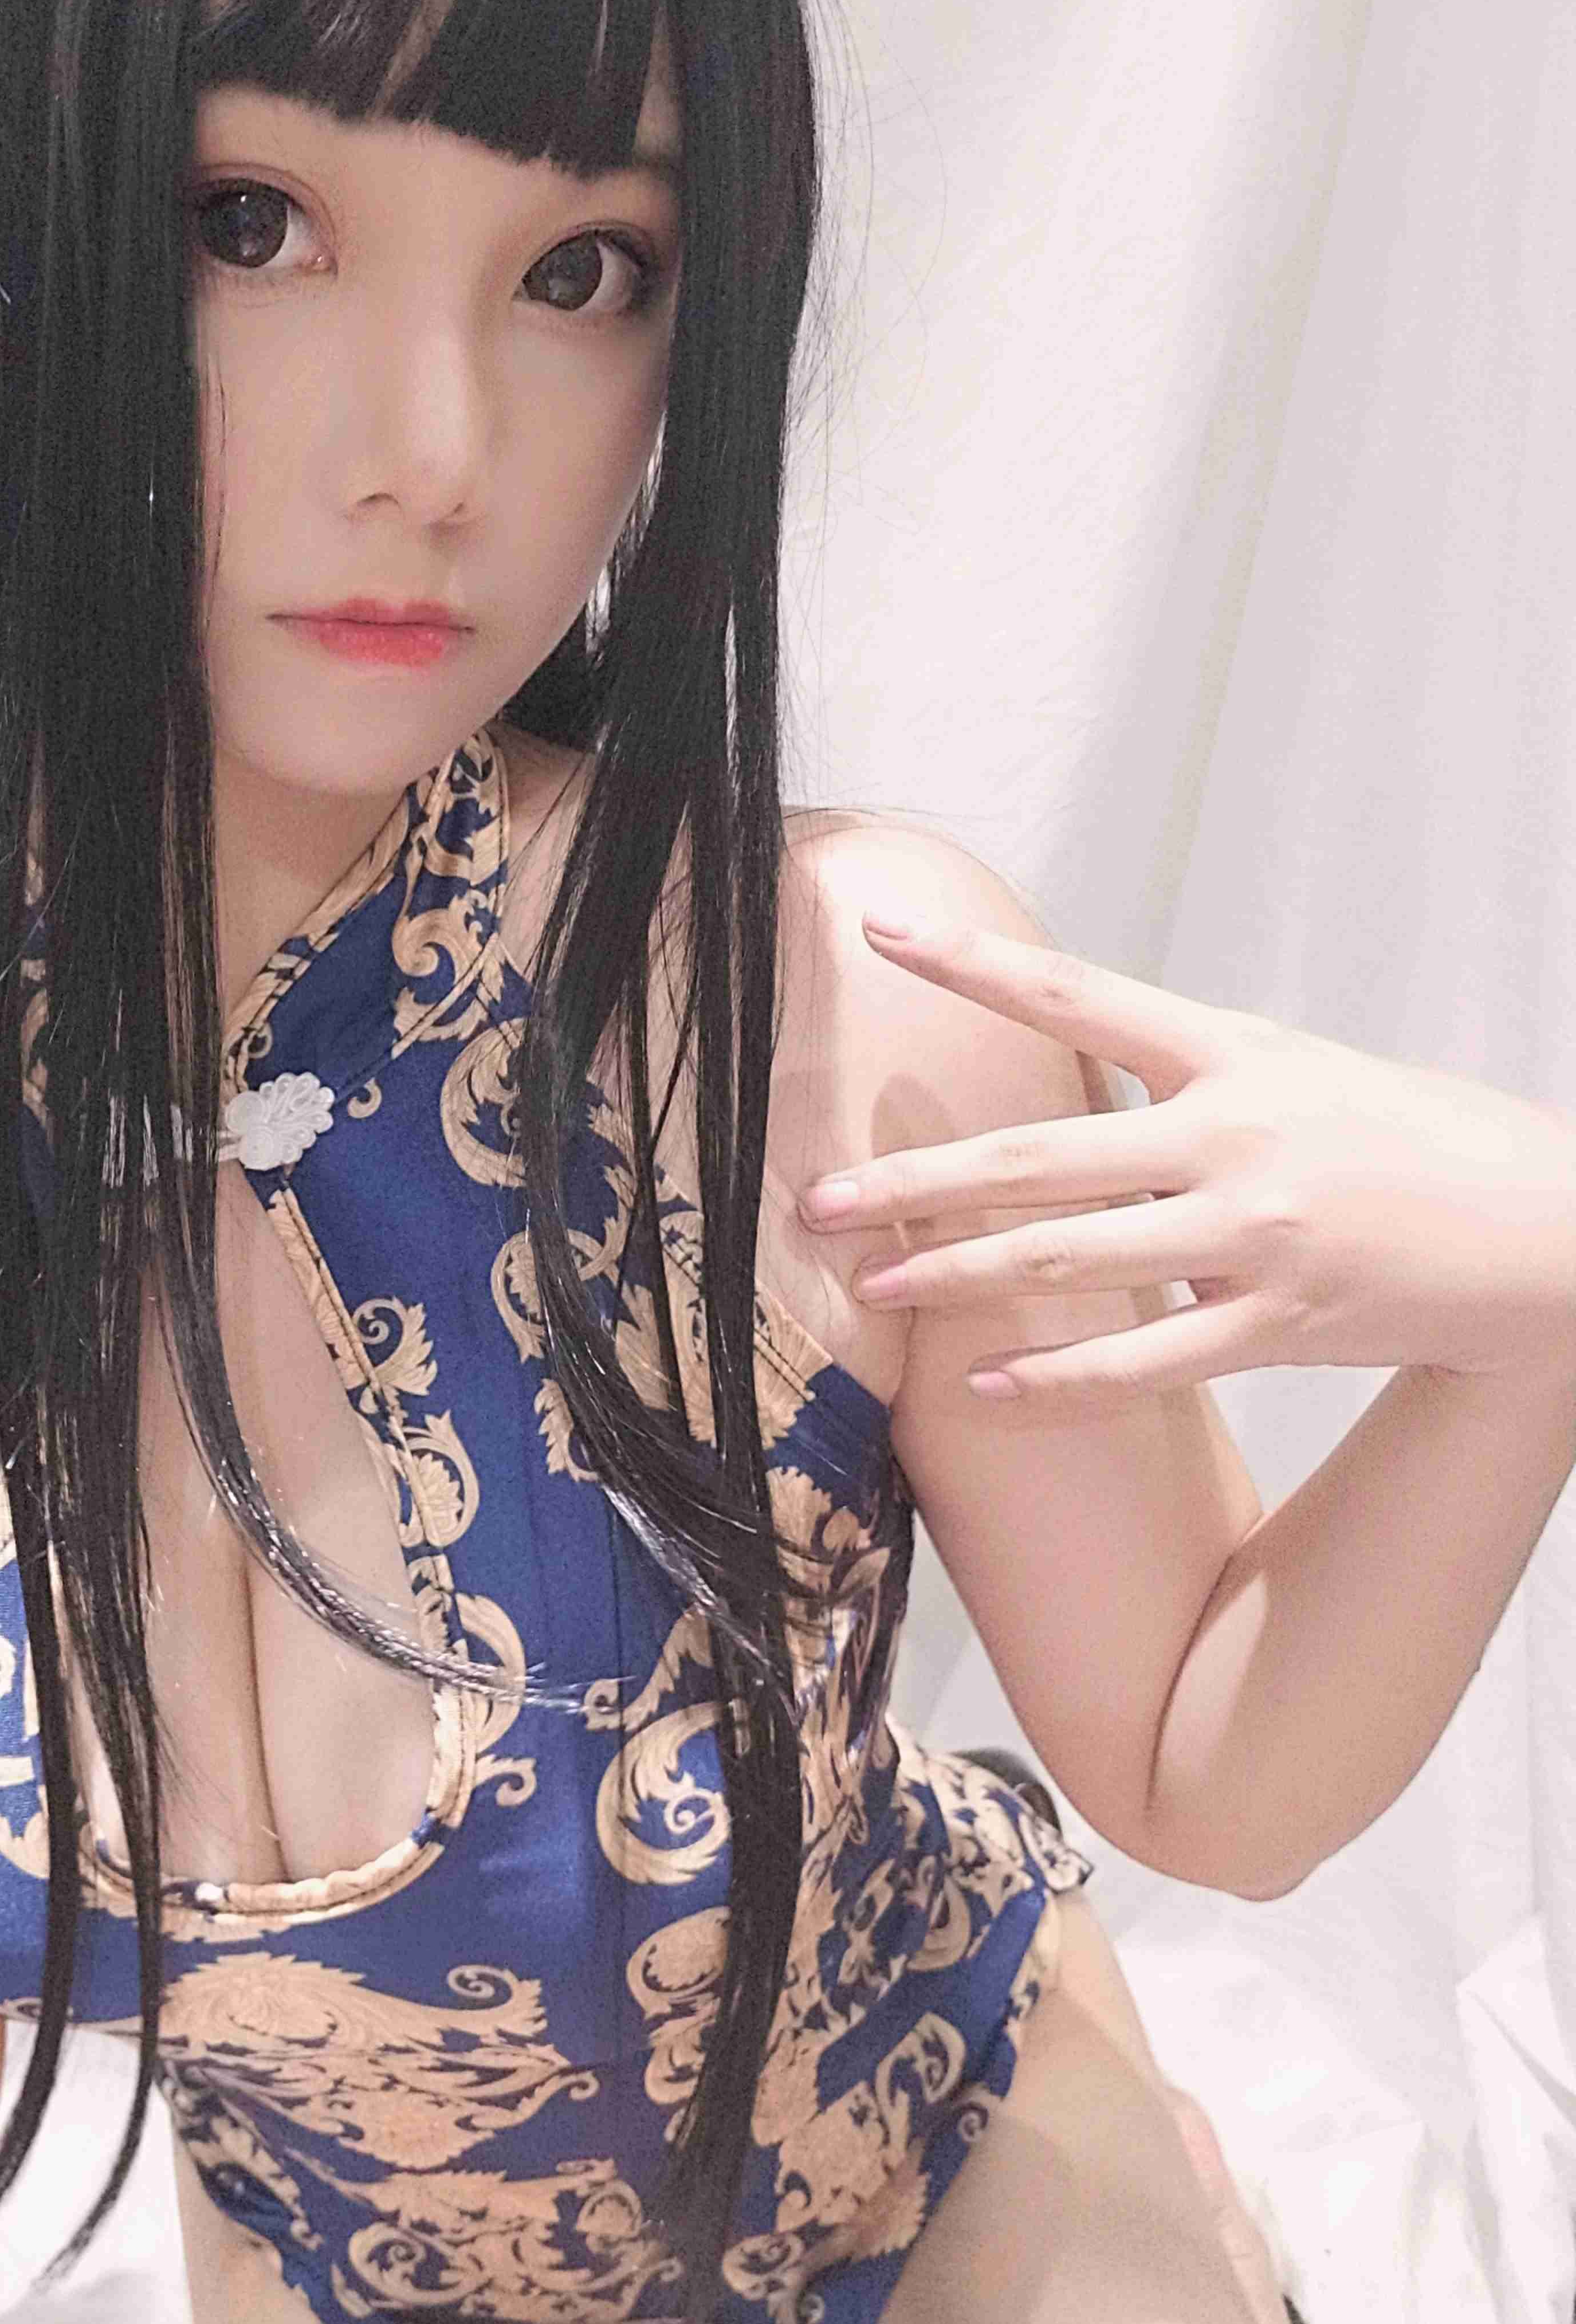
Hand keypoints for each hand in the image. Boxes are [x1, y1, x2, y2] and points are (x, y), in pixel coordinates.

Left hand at [795, 913, 1575, 1405]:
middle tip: (820, 1200)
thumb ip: (1182, 1076)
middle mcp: (1236, 1137)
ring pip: (1073, 1261)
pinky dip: (1054, 1381)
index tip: (883, 938)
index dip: (974, 965)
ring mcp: (1256, 1236)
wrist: (1543, 1229)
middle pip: (1040, 1154)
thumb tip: (1073, 1089)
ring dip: (959, 1275)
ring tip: (875, 1285)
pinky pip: (1143, 1363)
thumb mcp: (1296, 1070)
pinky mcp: (1281, 1325)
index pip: (1079, 996)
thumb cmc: (1404, 1139)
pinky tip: (983, 1385)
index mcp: (1237, 1054)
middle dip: (919, 1180)